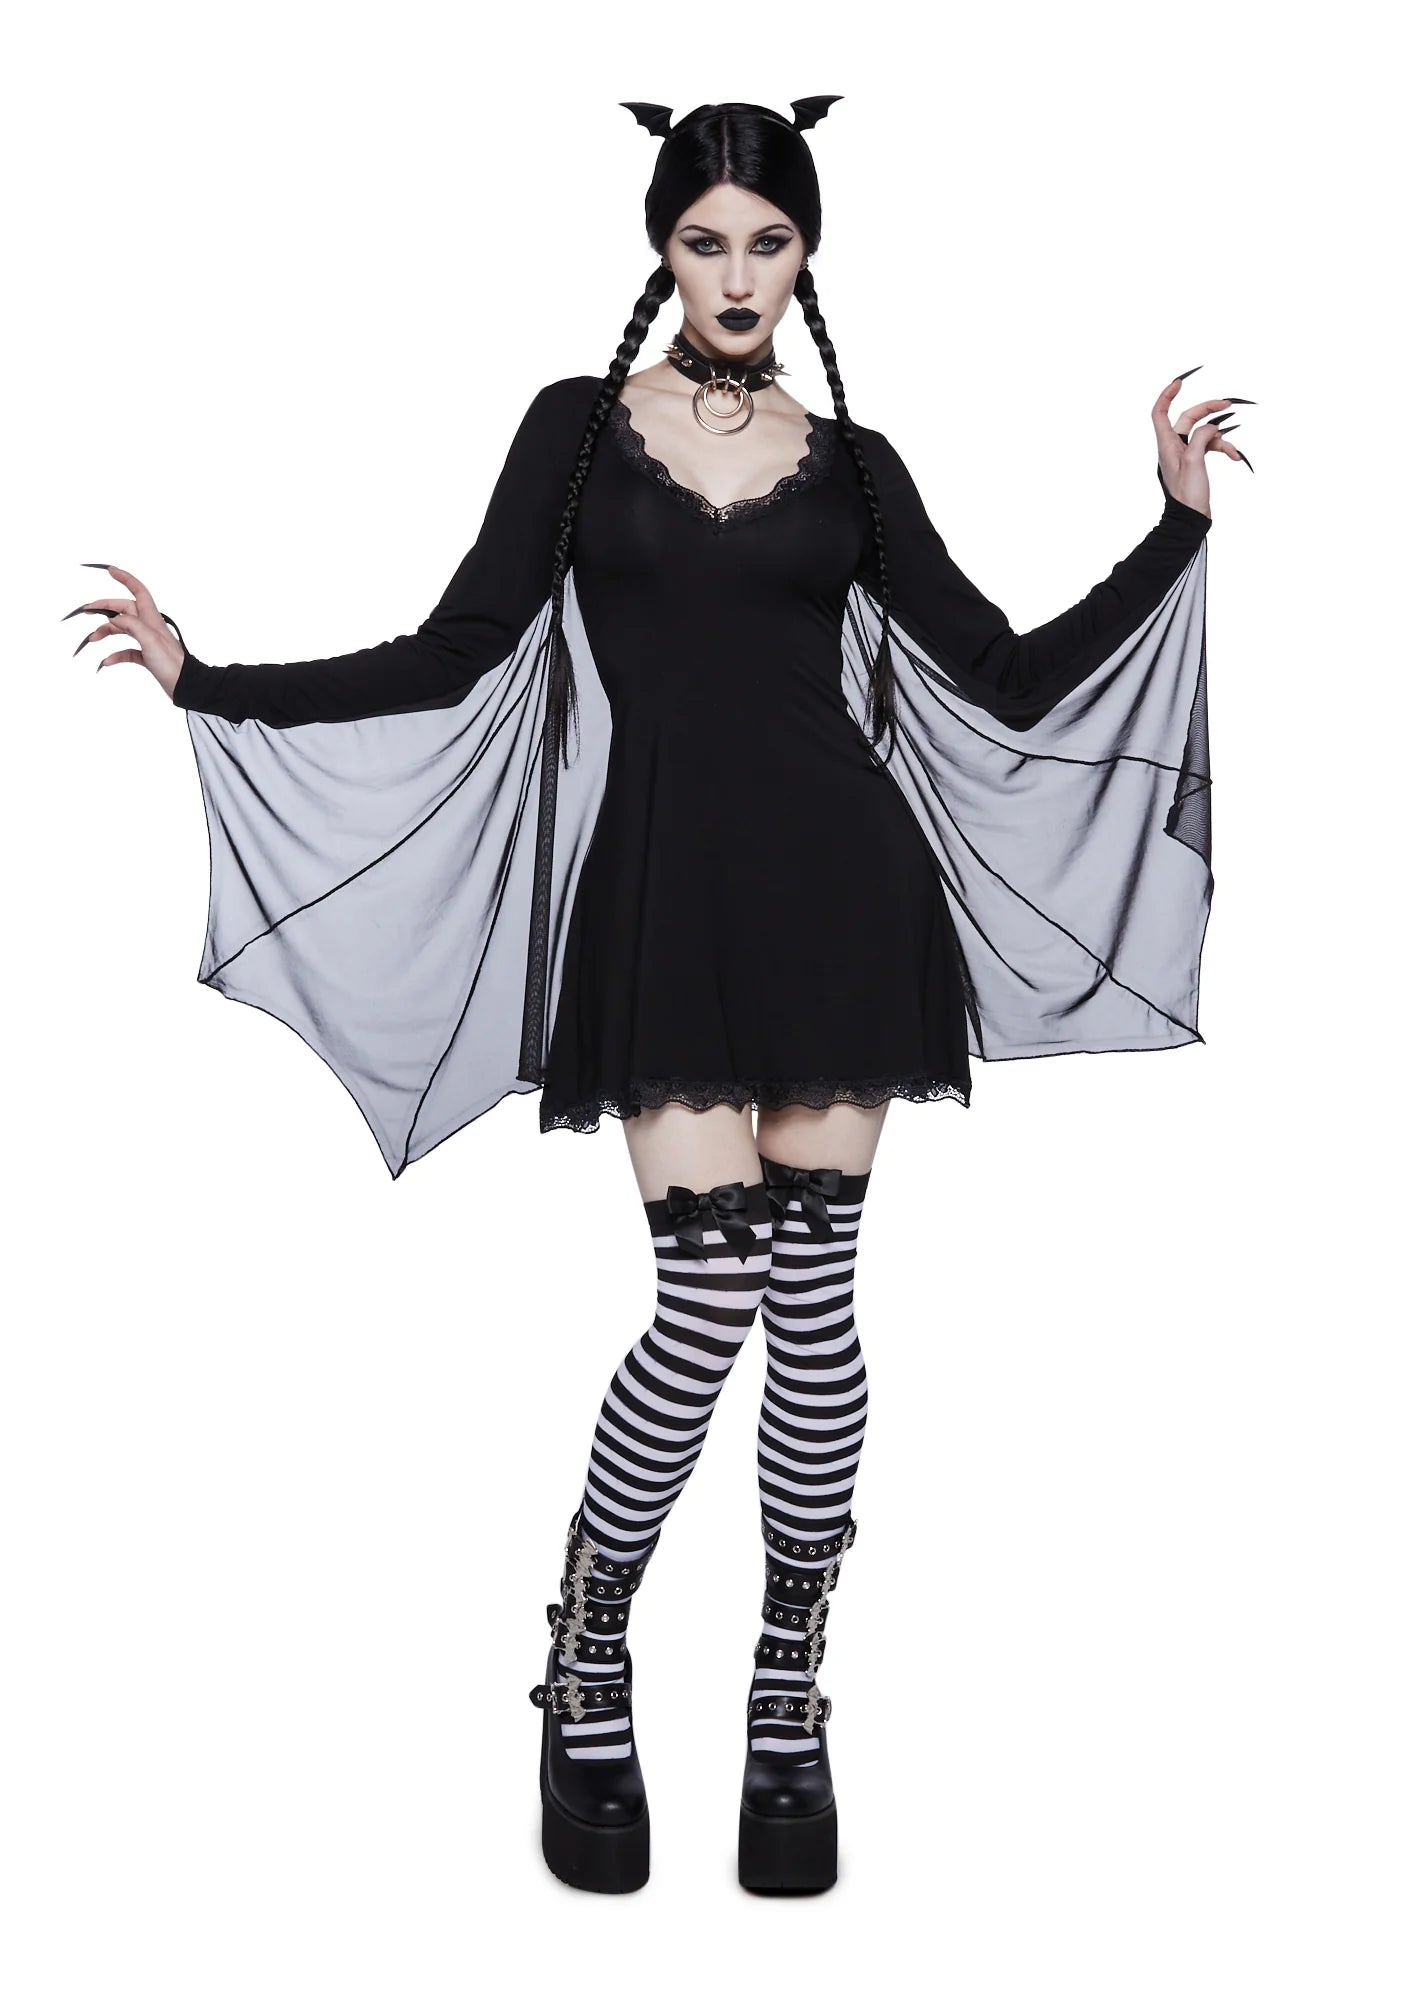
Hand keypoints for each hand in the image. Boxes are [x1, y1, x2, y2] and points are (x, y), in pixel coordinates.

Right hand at [62, 563, 186, 698]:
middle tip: (86, 611)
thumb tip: (113, 617)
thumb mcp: (149, 639)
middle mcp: (149, 626)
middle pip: (123, 610)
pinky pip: (126, 651)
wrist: (186, 686)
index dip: (125, 578)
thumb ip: (131, 624)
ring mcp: (147, 641)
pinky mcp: (146, 657)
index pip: (138, 590)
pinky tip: (106, 662)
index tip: (110, 570)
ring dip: (106, 632)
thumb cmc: (172, 663)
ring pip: (122, 630)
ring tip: (92, 639)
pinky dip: (115, 655)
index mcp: (151, 617)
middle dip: (104, 608)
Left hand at [1153, 367, 1255, 519]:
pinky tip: (1234, 457)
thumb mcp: (1194, 462)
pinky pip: (1210, 447)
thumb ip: (1201, 438)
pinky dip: (1223, 449)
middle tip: (1227, 404)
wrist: (1190, 520)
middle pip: (1189, 419)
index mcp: (1166, 445)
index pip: (1160, 413)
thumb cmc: (1187, 495)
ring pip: (1204, 434)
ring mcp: (1185, 455)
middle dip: (1207, 410)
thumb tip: (1210, 426)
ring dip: (1220, 438)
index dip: (1167, 395)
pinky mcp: (1196, 462)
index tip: (1180, 381)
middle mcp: (1173, 447)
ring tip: (1232, 449)